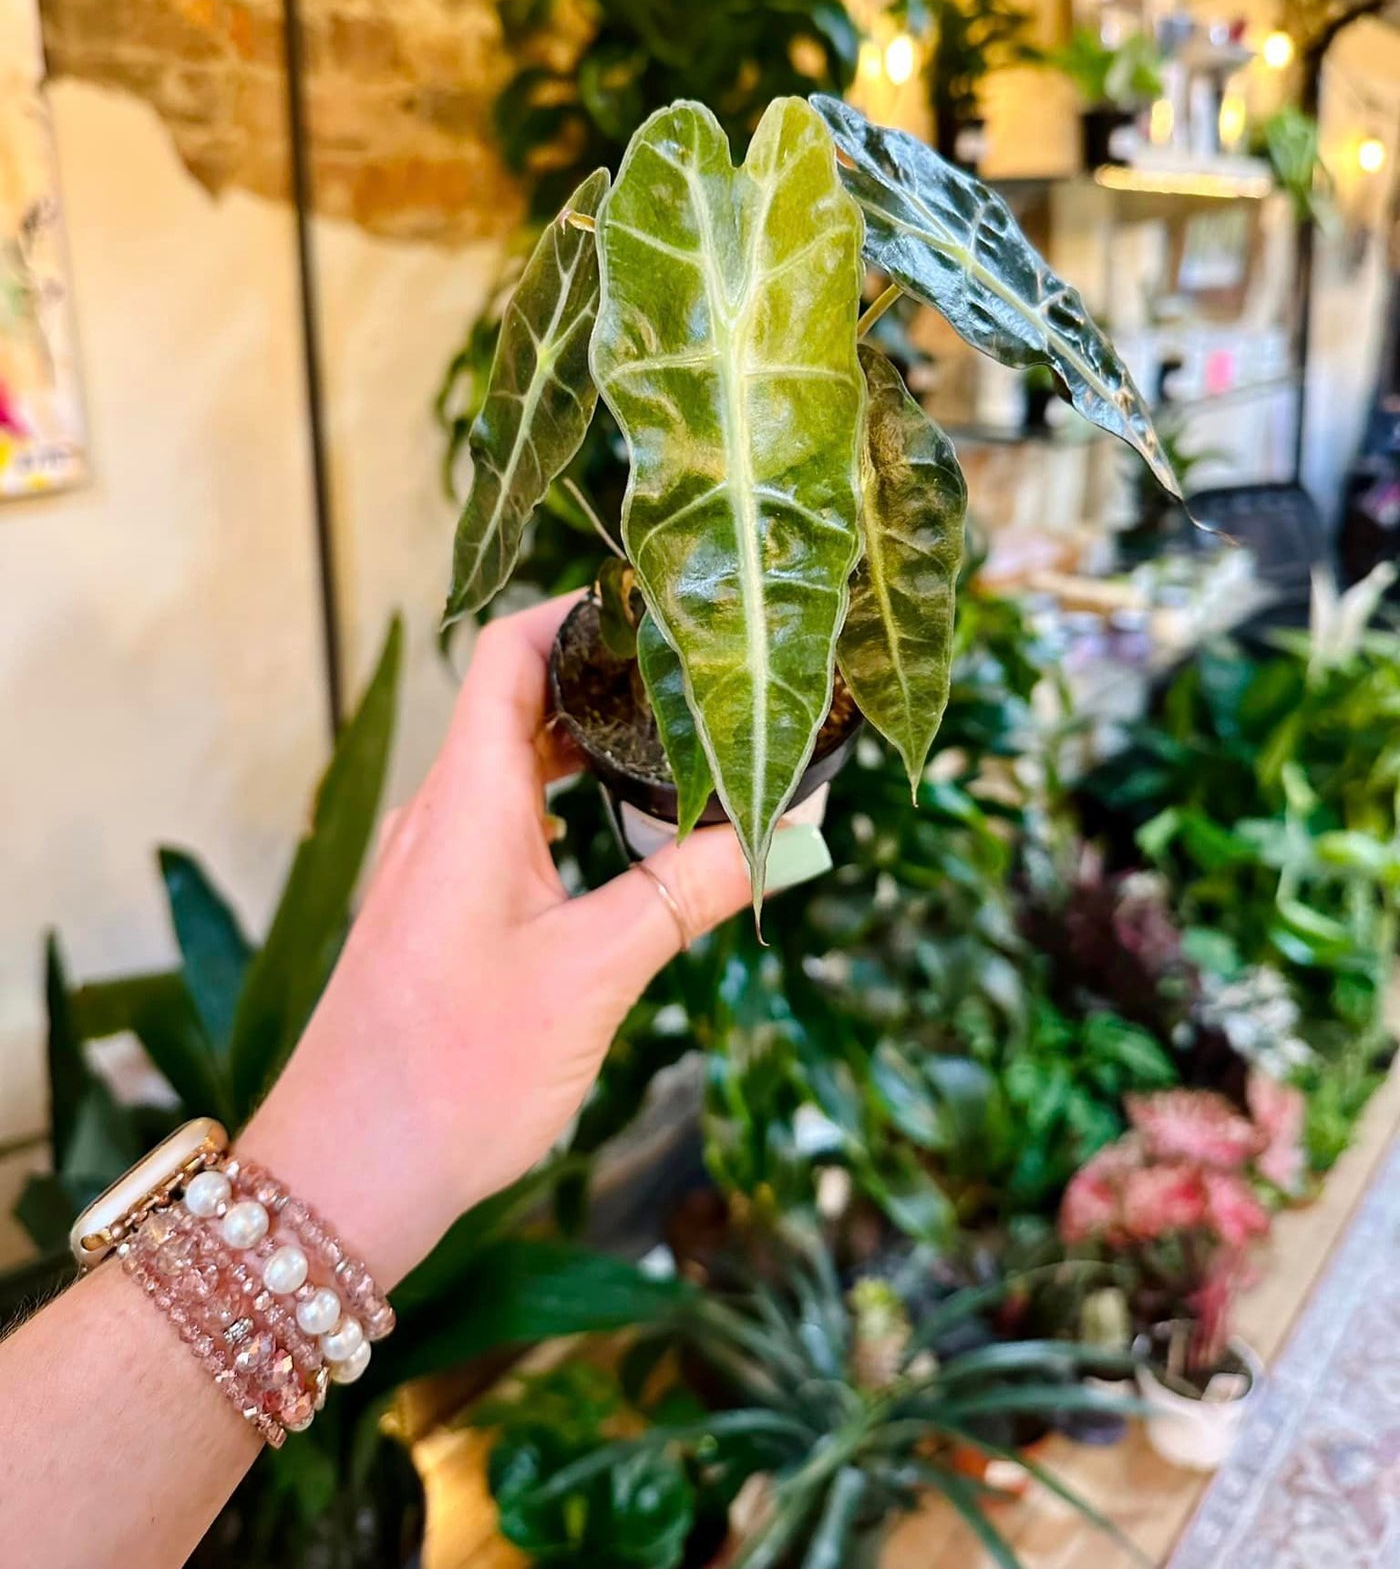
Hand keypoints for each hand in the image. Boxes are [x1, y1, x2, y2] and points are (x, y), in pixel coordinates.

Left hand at [238, 595, 764, 1287]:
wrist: (343, 1177)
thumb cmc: (450, 1076)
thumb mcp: (590, 978)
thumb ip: (686, 894)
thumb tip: (785, 837)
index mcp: (465, 801)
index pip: (508, 653)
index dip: (576, 611)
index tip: (659, 605)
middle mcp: (441, 814)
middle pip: (521, 701)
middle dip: (610, 680)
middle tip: (702, 681)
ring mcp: (436, 863)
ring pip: (518, 767)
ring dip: (594, 751)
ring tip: (684, 751)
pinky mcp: (441, 911)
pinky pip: (510, 825)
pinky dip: (572, 811)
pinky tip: (632, 843)